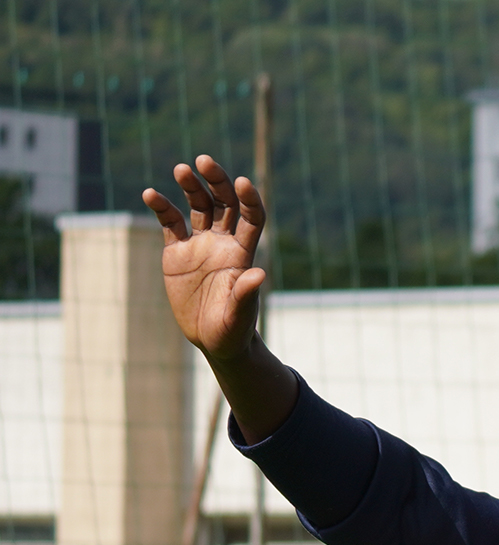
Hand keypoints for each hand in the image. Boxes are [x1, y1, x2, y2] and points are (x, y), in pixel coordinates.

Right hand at [142, 155, 267, 362]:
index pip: (251, 217)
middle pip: (224, 202)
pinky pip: (170, 222)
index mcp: (243, 253)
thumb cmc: (233, 330)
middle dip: (217, 181)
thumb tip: (259, 274)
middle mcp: (224, 242)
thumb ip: (246, 294)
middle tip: (204, 161)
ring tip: (181, 169)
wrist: (213, 339)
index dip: (249, 199)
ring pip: (198, 205)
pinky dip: (161, 207)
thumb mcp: (239, 315)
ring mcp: (200, 244)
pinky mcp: (177, 251)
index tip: (243, 182)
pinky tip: (150, 194)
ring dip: (191, 185)